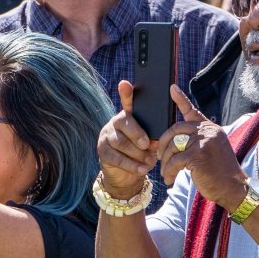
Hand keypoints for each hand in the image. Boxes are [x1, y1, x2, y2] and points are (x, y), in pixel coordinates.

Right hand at [95, 80, 155, 198]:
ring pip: (121, 142)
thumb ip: (153, 138)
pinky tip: (142, 169)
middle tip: (148, 145)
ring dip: (138, 154)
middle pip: (124, 123)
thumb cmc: (141, 153)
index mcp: (129, 117)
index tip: (125, 84)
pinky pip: (117, 157)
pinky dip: (132, 165)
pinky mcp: (102, 151)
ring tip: (148, 161)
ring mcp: (106, 136)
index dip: (126, 93)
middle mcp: (115, 123)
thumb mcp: (149, 143)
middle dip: (138, 134)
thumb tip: (156, 140)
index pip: (128, 102)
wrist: (125, 174)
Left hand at [156, 86, 245, 208]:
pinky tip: (169, 179)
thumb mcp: (211, 150)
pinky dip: (169, 171)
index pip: (192, 110)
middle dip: (163, 144)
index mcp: (211, 128)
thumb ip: (197, 140)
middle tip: (159, 157)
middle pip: (175, 130)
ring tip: (166, 172)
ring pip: (173, 146)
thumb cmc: (219, 172)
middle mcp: (208, 132)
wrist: (234, 189)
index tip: (171, 88)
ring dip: (165, 161)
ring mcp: (203, 142)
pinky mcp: (198, 156)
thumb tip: (175, 137)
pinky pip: (174, 161)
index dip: (181, 99)